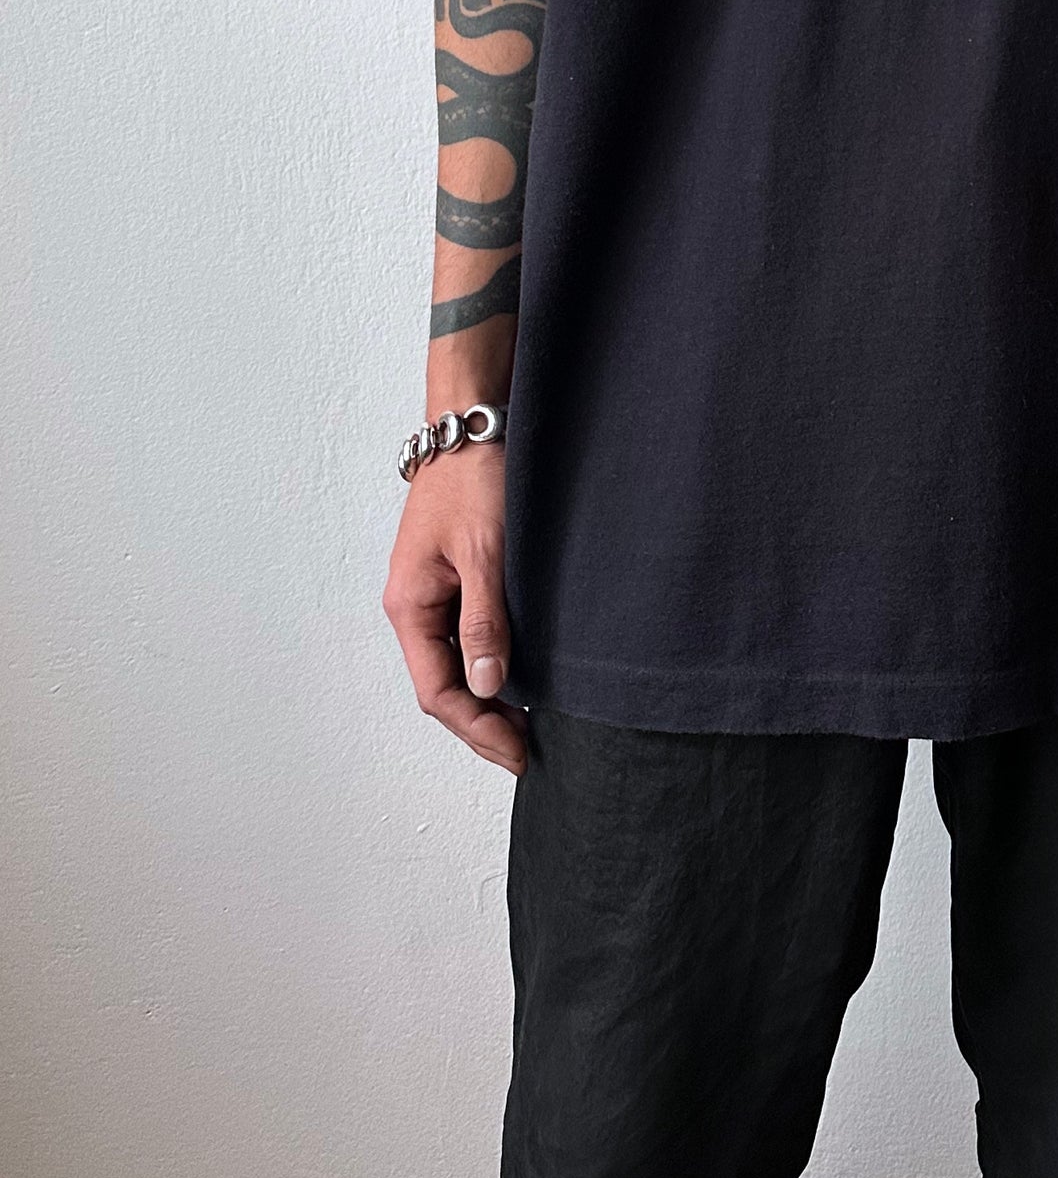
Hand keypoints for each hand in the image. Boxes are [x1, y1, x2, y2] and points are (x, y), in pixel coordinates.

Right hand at [383, 440, 526, 772]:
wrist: (474, 424)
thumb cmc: (475, 480)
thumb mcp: (485, 553)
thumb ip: (485, 621)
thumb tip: (489, 687)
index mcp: (409, 605)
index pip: (437, 691)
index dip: (477, 728)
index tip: (517, 753)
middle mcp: (414, 606)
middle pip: (443, 686)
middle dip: (481, 724)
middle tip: (527, 752)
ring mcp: (432, 594)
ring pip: (454, 664)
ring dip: (486, 698)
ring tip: (528, 726)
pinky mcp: (454, 578)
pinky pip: (465, 637)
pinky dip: (489, 664)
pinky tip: (520, 677)